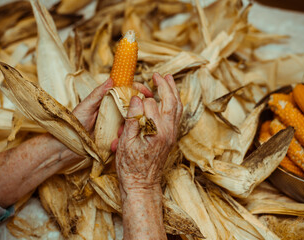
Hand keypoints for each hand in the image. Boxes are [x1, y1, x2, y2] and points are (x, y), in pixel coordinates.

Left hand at [72, 79, 152, 133]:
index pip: (127, 91)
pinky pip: (127, 133)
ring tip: (126, 128)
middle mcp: (114, 111)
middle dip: (141, 108)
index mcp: (108, 100)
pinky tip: (123, 137)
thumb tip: (112, 79)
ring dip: (134, 123)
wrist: (68, 145)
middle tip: (144, 112)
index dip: (139, 90)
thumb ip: (98, 94)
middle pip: (134, 106)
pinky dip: (128, 134)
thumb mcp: (86, 107)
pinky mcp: (116, 136)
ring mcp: (116, 124)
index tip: (148, 93)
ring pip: (133, 120)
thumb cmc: (74, 123)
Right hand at [115, 73, 182, 191]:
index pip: (149, 104)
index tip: (130, 95)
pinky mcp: (171, 138)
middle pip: (172, 101)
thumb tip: (136, 97)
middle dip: (165, 86)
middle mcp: (169, 131)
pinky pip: (177, 116)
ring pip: (178, 108)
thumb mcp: (125, 143)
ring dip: (173, 92)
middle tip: (158, 74)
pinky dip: (174, 104)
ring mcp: (172, 135)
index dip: (137, 99)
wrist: (142, 185)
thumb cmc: (131, 167)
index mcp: (157, 131)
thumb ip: (132, 119)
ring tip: (168, 80)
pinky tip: (170, 99)